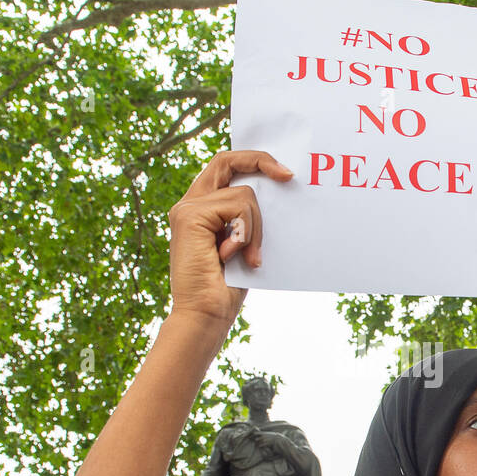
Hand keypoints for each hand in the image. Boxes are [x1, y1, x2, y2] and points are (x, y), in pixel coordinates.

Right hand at [167, 150, 293, 331]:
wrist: (206, 315)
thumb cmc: (227, 287)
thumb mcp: (243, 244)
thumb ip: (248, 218)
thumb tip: (278, 191)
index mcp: (201, 209)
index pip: (225, 168)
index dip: (254, 161)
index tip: (284, 173)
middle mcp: (190, 204)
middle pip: (227, 160)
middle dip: (261, 160)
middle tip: (288, 176)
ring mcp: (187, 209)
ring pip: (244, 194)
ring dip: (256, 227)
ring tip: (247, 257)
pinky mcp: (190, 216)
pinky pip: (238, 207)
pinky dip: (246, 234)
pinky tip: (232, 256)